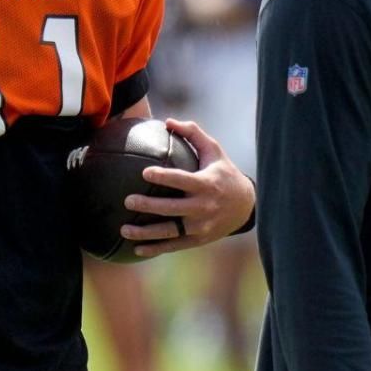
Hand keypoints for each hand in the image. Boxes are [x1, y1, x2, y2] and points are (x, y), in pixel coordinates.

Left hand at [120, 119, 257, 256]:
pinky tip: (136, 249)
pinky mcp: (198, 239)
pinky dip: (155, 249)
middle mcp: (203, 207)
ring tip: (124, 229)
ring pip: (170, 231)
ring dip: (145, 232)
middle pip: (172, 208)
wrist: (246, 206)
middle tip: (128, 201)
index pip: (182, 180)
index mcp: (206, 184)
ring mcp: (201, 226)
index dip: (164, 177)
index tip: (145, 173)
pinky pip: (174, 245)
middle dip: (149, 206)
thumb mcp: (214, 151)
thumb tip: (168, 120)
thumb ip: (193, 134)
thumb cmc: (224, 173)